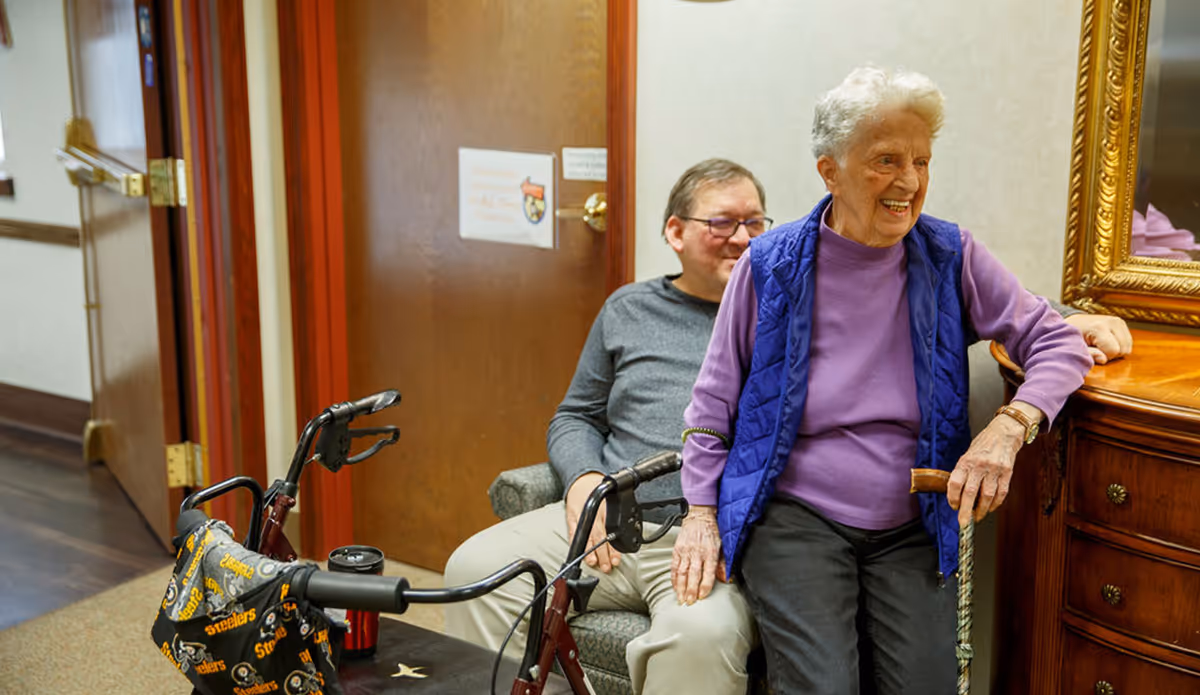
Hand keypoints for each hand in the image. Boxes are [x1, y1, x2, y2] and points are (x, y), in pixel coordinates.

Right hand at [565, 473, 620, 571]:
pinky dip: (578, 545)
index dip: (614, 548)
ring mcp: (581, 516)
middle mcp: (594, 513)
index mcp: (606, 509)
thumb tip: (629, 536)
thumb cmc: (600, 494)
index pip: (612, 532)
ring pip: (587, 537)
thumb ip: (617, 517)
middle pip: (599, 537)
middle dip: (603, 554)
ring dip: (591, 552)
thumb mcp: (612, 502)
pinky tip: (582, 554)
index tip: (616, 560)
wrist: (583, 481)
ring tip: (594, 563)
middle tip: (607, 567)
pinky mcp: (571, 518)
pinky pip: (574, 534)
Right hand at [670, 505, 724, 604]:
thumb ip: (723, 564)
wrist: (699, 517)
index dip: (704, 586)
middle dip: (690, 590)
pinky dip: (673, 578)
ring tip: (680, 598)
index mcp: (710, 552)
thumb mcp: (722, 546)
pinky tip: (674, 586)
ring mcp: (685, 551)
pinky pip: (674, 566)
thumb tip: (727, 578)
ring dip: (680, 587)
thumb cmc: (711, 532)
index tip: (702, 597)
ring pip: (681, 572)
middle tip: (689, 602)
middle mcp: (697, 553)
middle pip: (693, 575)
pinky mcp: (677, 550)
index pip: (707, 573)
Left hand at [947, 403, 1039, 525]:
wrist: (1005, 432)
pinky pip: (1001, 493)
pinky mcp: (1007, 473)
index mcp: (966, 461)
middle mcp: (979, 465)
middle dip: (966, 511)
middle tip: (963, 523)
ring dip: (981, 510)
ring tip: (977, 517)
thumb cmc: (983, 444)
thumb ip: (963, 471)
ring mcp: (995, 469)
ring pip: (987, 496)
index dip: (952, 497)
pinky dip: (995, 504)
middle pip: (970, 493)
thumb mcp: (968, 454)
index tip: (953, 506)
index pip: (955, 482)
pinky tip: (990, 508)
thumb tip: (957, 494)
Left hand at [1064, 313, 1132, 364]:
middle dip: (1110, 354)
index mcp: (1099, 327)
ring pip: (1127, 347)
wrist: (1074, 322)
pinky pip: (1128, 343)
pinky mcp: (1121, 323)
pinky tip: (1107, 343)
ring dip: (1116, 351)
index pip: (1113, 350)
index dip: (1104, 357)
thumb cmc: (1073, 337)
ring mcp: (1118, 321)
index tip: (1092, 352)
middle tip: (1096, 349)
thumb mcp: (1076, 347)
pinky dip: (1119, 346)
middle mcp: (1112, 322)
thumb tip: (1103, 360)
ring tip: (1101, 346)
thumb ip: (1089, 354)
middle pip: (1123, 350)